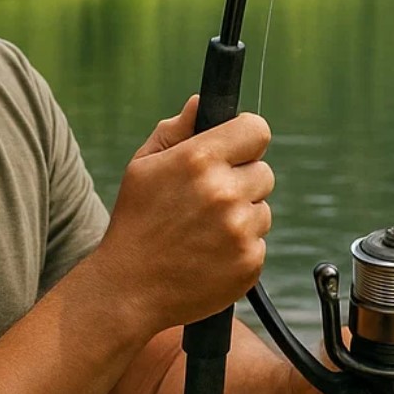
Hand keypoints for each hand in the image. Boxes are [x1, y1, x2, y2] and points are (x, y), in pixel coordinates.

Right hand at [89, 96, 273, 334]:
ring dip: (243, 216)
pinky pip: (259, 242)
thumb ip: (176, 130)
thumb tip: (201, 103)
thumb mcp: (143, 167)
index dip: (247, 138)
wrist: (129, 290)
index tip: (237, 150)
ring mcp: (240, 229)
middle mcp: (225, 192)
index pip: (257, 130)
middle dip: (242, 181)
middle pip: (264, 171)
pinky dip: (241, 247)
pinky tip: (210, 254)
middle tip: (209, 199)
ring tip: (204, 231)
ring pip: (263, 209)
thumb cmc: (135, 223)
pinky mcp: (250, 261)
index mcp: (200, 159)